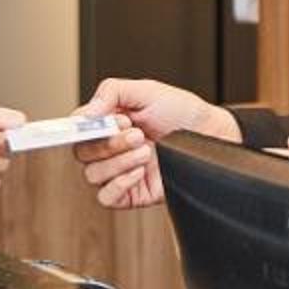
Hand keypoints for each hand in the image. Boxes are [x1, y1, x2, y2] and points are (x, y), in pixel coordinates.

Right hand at [78, 78, 236, 210]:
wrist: (211, 134)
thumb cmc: (182, 112)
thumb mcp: (147, 91)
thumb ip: (112, 92)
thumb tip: (86, 113)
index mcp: (109, 122)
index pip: (77, 128)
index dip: (83, 127)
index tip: (101, 123)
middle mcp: (111, 147)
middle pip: (82, 153)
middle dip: (108, 143)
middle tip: (136, 132)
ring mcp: (121, 171)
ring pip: (93, 175)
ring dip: (119, 161)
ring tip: (146, 149)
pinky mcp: (132, 193)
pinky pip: (107, 197)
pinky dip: (119, 183)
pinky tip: (140, 170)